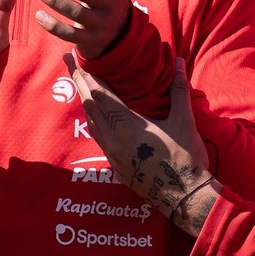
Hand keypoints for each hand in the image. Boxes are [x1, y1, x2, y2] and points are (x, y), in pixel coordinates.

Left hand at [68, 56, 215, 224]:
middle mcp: (114, 139)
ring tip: (78, 83)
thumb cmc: (186, 159)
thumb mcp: (184, 121)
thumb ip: (178, 90)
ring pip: (90, 122)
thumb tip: (178, 62)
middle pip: (89, 105)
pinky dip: (93, 120)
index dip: (87, 75)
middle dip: (78, 81)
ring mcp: (113, 155)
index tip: (77, 58)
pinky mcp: (116, 167)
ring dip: (83, 100)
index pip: (100, 95)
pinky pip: (98, 137)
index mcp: (128, 126)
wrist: (186, 198)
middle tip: (68, 61)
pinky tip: (94, 115)